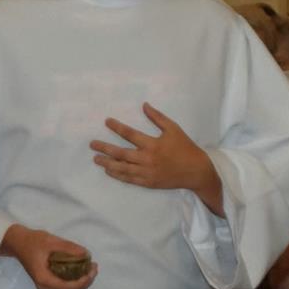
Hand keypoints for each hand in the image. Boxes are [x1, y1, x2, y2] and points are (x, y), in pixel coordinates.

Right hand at [1, 224, 96, 288]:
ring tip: (91, 268)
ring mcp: (45, 286)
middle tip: (94, 267)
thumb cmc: (32, 241)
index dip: (83, 281)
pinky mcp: (47, 283)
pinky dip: (75, 281)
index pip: (68, 287)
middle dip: (85, 282)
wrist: (18, 243)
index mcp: (44, 279)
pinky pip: (64, 286)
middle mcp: (44, 287)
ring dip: (81, 282)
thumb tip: (86, 254)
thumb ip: (69, 248)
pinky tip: (82, 270)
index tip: (92, 270)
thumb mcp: (51, 241)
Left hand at [91, 103, 222, 211]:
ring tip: (96, 159)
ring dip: (108, 163)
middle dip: (105, 148)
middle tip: (92, 144)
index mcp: (153, 144)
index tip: (107, 121)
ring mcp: (147, 172)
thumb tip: (144, 105)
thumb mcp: (173, 129)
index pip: (130, 134)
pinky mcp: (148, 182)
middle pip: (121, 153)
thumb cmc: (185, 147)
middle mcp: (147, 159)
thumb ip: (157, 117)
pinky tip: (109, 170)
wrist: (195, 171)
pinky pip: (129, 179)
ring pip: (122, 168)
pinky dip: (118, 175)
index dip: (117, 127)